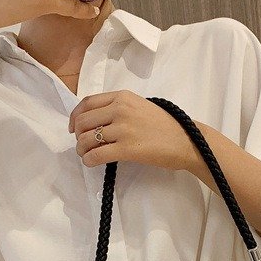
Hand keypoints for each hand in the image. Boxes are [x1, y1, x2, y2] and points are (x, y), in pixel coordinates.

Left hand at [68, 90, 202, 171]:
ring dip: (82, 150)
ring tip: (87, 155)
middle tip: (82, 146)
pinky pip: (97, 155)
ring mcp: (123, 129)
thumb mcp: (141, 107)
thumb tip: (99, 120)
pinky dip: (89, 160)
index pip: (88, 102)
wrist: (187, 141)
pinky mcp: (127, 149)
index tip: (74, 127)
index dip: (75, 116)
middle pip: (83, 121)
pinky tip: (92, 163)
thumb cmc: (167, 127)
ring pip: (86, 139)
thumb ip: (120, 108)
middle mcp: (120, 109)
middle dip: (77, 136)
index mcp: (123, 97)